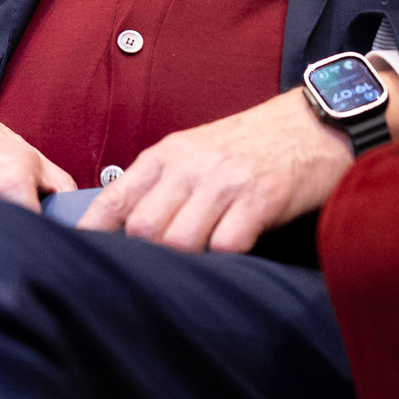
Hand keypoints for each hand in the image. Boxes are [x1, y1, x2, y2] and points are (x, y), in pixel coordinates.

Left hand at [76, 69, 398, 254]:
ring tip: (196, 272)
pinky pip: (228, 244)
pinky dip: (226, 259)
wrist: (316, 121)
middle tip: (157, 276)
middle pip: (143, 229)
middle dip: (146, 259)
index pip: (114, 201)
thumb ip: (161, 185)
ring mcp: (226, 180)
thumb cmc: (252, 146)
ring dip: (186, 263)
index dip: (94, 237)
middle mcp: (190, 165)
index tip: (81, 264)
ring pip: (179, 240)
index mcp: (167, 154)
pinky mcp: (262, 196)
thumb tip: (122, 231)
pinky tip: (234, 258)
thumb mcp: (197, 152)